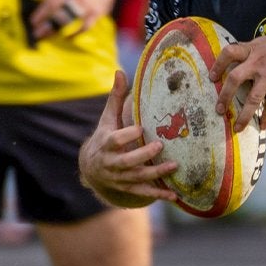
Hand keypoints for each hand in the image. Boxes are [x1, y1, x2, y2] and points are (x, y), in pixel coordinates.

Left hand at [28, 0, 118, 41]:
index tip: (33, 23)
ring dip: (57, 30)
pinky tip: (66, 37)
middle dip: (47, 25)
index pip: (51, 3)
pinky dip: (75, 33)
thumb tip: (42, 12)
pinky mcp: (97, 13)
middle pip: (59, 14)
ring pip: (70, 21)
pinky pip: (85, 27)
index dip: (41, 15)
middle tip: (37, 33)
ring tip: (47, 36)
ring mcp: (88, 5)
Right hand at [79, 71, 177, 206]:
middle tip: (160, 146)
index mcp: (106, 144)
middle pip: (126, 162)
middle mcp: (111, 164)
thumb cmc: (104, 137)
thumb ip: (115, 97)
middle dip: (142, 156)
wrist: (91, 169)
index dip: (126, 135)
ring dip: (156, 174)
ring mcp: (119, 178)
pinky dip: (158, 194)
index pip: (114, 140)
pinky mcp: (128, 188)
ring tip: (174, 166)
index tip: (140, 128)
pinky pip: (143, 193)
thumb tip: (120, 71)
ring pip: (137, 178)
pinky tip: (174, 195)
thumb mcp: (107, 118)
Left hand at [210, 27, 265, 130]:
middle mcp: (257, 61)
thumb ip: (256, 52)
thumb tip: (247, 62)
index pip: (228, 53)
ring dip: (244, 115)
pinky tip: (263, 125)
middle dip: (224, 96)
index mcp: (253, 48)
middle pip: (234, 79)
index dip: (218, 65)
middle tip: (219, 110)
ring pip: (251, 98)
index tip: (211, 77)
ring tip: (237, 127)